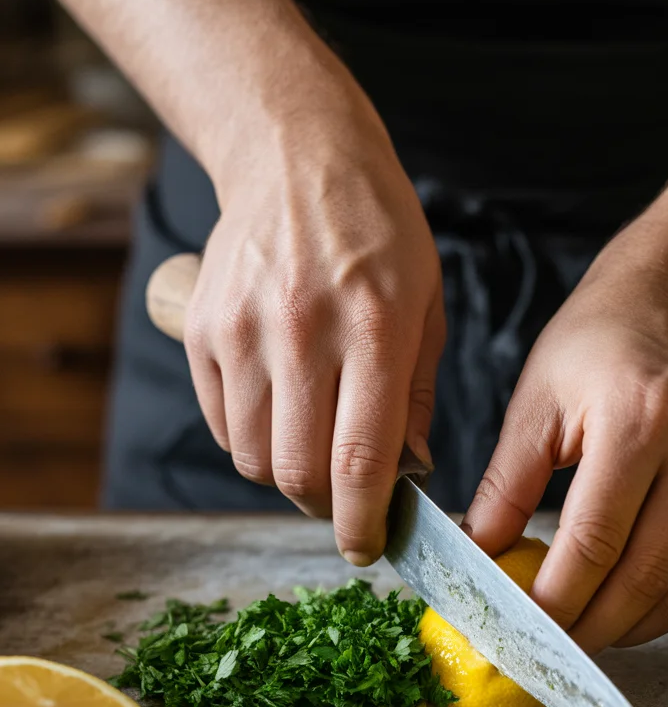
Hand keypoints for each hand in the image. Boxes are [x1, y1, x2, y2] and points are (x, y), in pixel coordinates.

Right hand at [183, 49, 443, 563]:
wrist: (295, 158)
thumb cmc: (377, 233)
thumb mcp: (427, 305)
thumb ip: (418, 396)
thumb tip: (410, 474)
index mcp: (373, 328)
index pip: (361, 458)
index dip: (365, 521)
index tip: (369, 548)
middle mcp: (302, 331)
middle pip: (298, 473)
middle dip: (326, 511)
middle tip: (345, 507)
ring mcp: (241, 331)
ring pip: (255, 460)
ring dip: (288, 480)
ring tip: (316, 454)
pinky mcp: (202, 331)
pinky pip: (224, 426)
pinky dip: (254, 442)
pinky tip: (283, 414)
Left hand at [461, 246, 667, 651]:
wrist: (663, 314)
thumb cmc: (590, 351)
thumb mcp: (532, 406)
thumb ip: (505, 486)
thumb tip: (478, 560)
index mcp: (639, 419)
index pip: (593, 539)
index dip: (554, 599)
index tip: (517, 632)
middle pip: (642, 574)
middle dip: (589, 629)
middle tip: (545, 656)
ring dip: (626, 629)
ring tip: (578, 644)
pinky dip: (660, 608)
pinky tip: (621, 616)